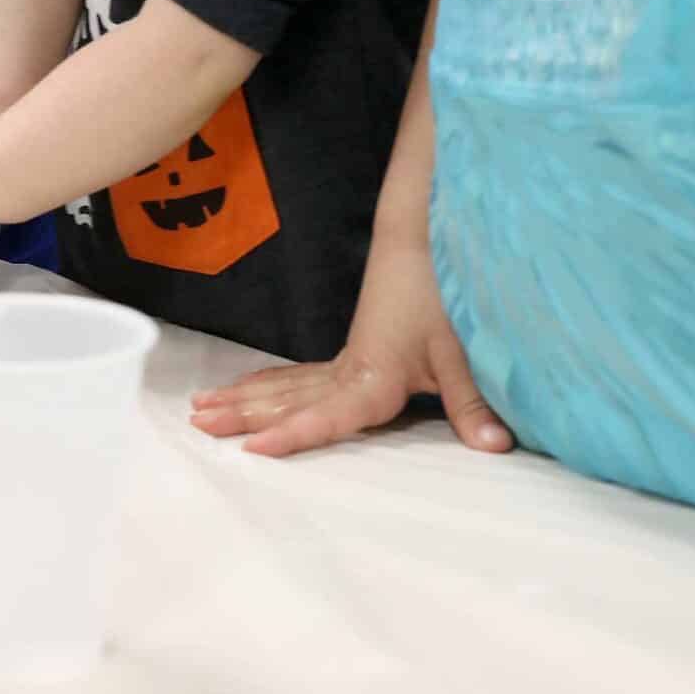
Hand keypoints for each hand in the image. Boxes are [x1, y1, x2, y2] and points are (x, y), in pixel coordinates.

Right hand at [187, 232, 513, 455]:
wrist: (426, 245)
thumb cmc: (444, 296)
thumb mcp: (463, 354)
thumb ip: (474, 403)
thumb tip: (496, 447)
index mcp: (372, 377)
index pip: (325, 414)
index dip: (290, 434)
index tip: (252, 448)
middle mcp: (349, 371)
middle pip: (287, 399)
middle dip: (242, 414)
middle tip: (198, 424)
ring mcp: (344, 361)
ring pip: (284, 385)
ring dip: (243, 397)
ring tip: (200, 408)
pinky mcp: (349, 354)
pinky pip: (297, 375)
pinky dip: (266, 384)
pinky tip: (244, 389)